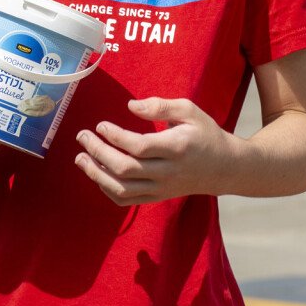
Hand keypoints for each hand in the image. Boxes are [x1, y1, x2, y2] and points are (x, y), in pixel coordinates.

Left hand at [74, 97, 237, 205]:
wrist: (226, 168)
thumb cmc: (205, 134)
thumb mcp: (189, 110)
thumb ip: (160, 105)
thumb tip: (130, 105)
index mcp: (176, 148)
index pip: (139, 147)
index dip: (115, 137)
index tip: (100, 125)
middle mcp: (168, 172)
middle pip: (125, 169)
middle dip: (98, 153)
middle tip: (82, 136)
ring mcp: (162, 188)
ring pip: (122, 189)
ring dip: (96, 174)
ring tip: (80, 157)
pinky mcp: (158, 197)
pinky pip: (127, 200)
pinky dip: (107, 189)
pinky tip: (96, 173)